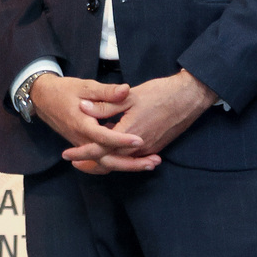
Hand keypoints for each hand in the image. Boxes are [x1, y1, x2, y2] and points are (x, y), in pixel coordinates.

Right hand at [30, 74, 158, 174]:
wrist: (43, 99)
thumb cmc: (64, 90)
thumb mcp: (85, 86)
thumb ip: (106, 91)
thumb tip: (125, 90)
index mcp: (82, 125)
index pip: (104, 138)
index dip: (122, 140)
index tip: (140, 140)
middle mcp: (82, 140)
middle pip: (107, 160)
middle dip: (131, 164)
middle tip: (154, 162)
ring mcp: (83, 145)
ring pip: (106, 164)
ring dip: (128, 165)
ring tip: (151, 163)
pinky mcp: (85, 146)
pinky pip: (102, 160)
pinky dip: (119, 162)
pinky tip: (137, 159)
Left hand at [62, 69, 215, 168]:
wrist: (189, 97)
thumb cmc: (160, 93)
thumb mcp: (129, 96)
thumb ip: (105, 105)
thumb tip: (83, 108)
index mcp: (129, 134)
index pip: (99, 150)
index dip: (81, 153)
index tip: (67, 155)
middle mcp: (139, 147)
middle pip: (109, 162)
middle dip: (90, 163)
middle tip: (73, 161)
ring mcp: (149, 149)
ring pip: (121, 162)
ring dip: (104, 161)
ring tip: (87, 159)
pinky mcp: (155, 147)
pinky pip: (132, 158)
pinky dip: (118, 157)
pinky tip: (110, 150)